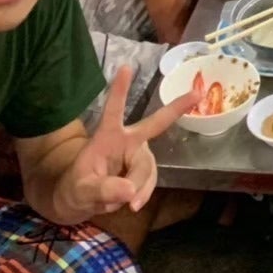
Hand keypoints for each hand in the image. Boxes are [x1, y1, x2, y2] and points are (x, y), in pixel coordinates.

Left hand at [63, 66, 198, 216]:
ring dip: (138, 187)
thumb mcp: (81, 192)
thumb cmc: (75, 189)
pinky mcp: (144, 170)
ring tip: (124, 204)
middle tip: (196, 92)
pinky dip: (143, 194)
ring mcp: (138, 155)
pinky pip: (151, 181)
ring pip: (148, 168)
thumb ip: (102, 190)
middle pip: (155, 124)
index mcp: (107, 137)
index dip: (119, 90)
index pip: (113, 110)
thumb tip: (130, 191)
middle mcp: (127, 140)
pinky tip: (133, 205)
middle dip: (176, 107)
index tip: (126, 67)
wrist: (80, 204)